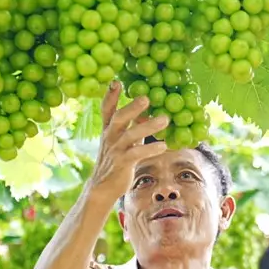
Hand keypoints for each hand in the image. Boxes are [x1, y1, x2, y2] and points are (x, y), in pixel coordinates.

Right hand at [87, 81, 168, 201]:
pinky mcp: (122, 163)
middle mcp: (110, 137)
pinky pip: (136, 154)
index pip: (106, 110)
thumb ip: (133, 128)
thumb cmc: (117, 160)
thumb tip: (149, 115)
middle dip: (131, 107)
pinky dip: (150, 148)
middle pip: (118, 118)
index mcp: (109, 130)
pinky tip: (164, 145)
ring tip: (165, 119)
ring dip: (148, 126)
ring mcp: (115, 150)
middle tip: (146, 98)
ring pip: (130, 135)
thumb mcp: (124, 141)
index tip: (116, 81)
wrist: (103, 187)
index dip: (110, 96)